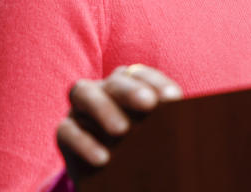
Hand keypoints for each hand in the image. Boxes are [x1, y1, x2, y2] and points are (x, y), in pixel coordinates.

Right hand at [57, 64, 182, 170]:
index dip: (157, 82)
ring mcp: (80, 108)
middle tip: (149, 105)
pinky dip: (84, 142)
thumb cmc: (142, 146)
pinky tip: (103, 158)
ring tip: (122, 130)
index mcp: (129, 84)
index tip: (174, 98)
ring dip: (103, 108)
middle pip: (114, 80)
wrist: (112, 175)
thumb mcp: (157, 134)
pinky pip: (67, 130)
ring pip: (83, 92)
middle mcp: (103, 89)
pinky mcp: (65, 132)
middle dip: (131, 90)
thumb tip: (186, 118)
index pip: (141, 74)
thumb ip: (168, 122)